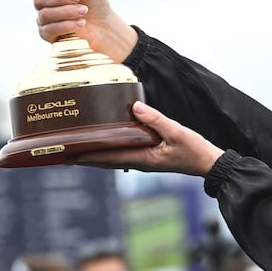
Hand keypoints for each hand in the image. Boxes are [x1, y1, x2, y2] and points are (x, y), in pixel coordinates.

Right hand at [28, 0, 136, 62]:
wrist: (103, 25)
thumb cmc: (94, 2)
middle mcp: (43, 3)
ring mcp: (44, 20)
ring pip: (45, 14)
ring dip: (66, 11)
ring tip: (84, 10)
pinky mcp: (49, 35)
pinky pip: (49, 30)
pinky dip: (66, 25)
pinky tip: (80, 22)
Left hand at [72, 101, 223, 176]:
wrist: (208, 163)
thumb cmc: (194, 150)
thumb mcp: (177, 132)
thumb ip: (156, 119)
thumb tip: (136, 107)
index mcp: (144, 158)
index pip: (110, 157)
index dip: (88, 155)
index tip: (70, 153)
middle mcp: (140, 162)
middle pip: (106, 161)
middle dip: (85, 158)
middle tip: (64, 153)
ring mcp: (144, 161)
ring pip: (113, 159)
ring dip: (95, 156)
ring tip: (77, 151)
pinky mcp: (149, 157)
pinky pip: (123, 155)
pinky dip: (109, 152)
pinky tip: (105, 145)